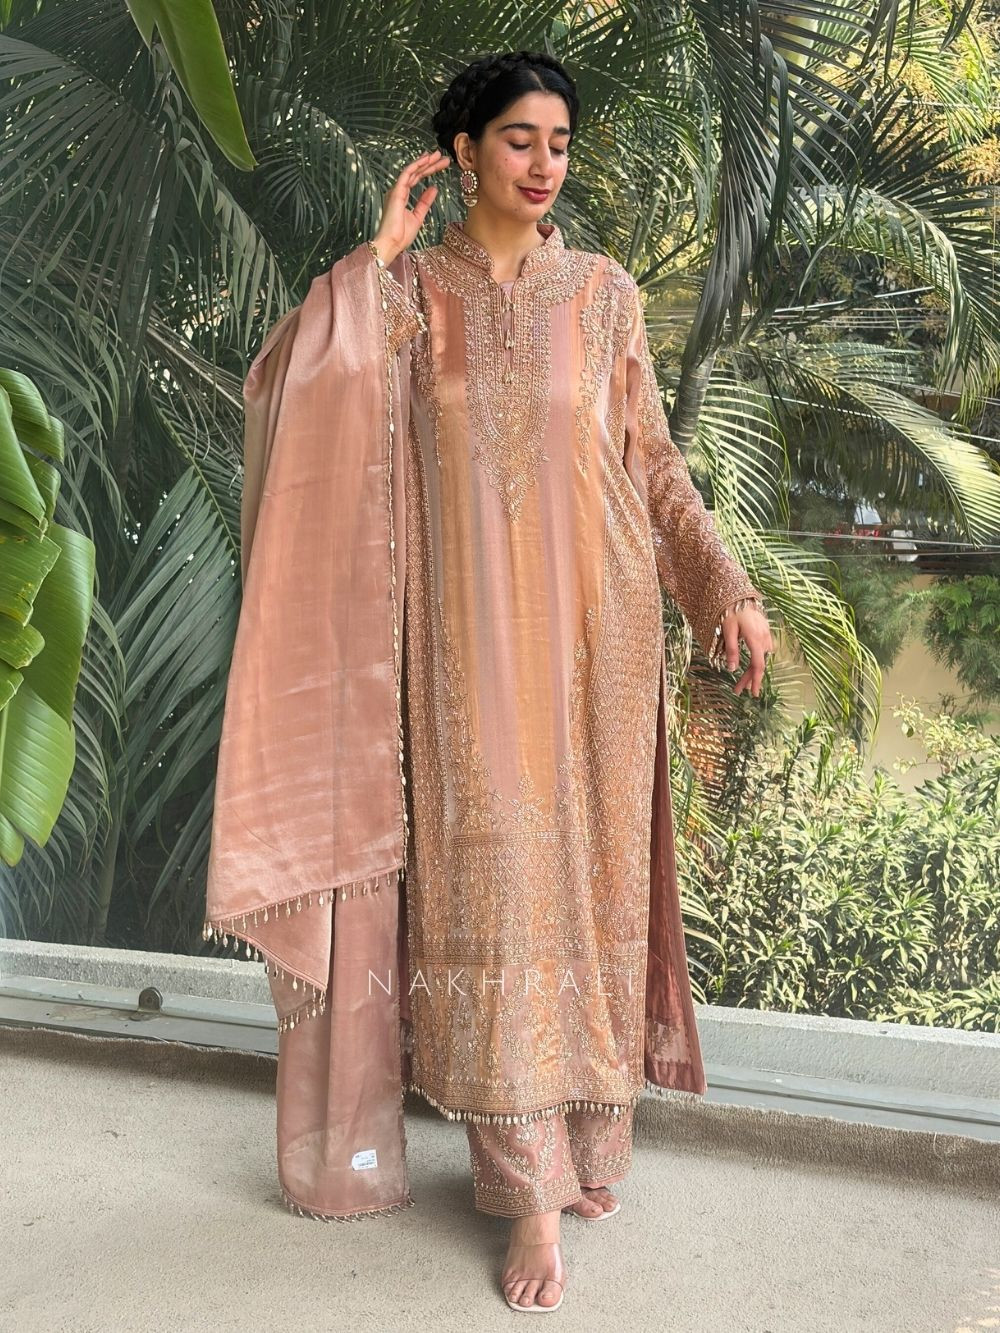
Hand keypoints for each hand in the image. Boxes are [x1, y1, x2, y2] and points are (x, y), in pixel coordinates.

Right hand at [372, 149, 450, 264]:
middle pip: (416, 173)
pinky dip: (416, 165)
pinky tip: (426, 160)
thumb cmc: (401, 235)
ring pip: (413, 171)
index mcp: (402, 196)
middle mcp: (398, 191)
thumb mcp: (418, 216)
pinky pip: (407, 174)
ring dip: (425, 162)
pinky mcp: (396, 191)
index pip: (416, 179)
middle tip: (442, 156)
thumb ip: (425, 202)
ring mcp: (396, 190)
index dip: (427, 170)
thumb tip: (433, 188)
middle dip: (429, 164)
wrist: (392, 244)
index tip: (439, 164)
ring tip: (437, 155)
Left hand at [720, 603, 773, 697]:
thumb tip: (732, 669)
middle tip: (738, 690)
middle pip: (759, 664)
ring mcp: (766, 634)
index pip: (758, 665)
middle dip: (749, 679)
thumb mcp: (728, 631)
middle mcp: (764, 638)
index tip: (754, 693)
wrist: (740, 595)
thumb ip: (731, 650)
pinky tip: (752, 664)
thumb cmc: (731, 611)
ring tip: (744, 681)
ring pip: (762, 658)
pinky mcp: (765, 631)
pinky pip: (764, 650)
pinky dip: (757, 660)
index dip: (756, 681)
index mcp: (755, 639)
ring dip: (753, 670)